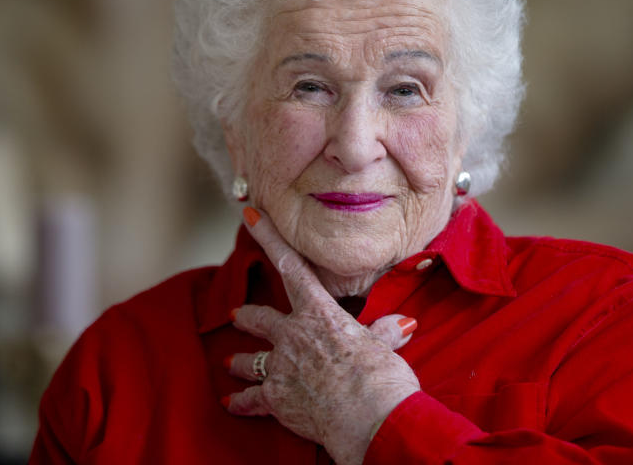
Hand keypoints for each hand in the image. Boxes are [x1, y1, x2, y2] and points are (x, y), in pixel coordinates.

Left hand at [224, 207, 421, 464]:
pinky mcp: (275, 399)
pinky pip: (251, 399)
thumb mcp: (385, 347)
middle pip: (260, 317)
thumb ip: (384, 333)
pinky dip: (241, 402)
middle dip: (246, 315)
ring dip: (239, 361)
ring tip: (229, 363)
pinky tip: (231, 403)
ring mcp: (280, 367)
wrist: (368, 418)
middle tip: (236, 314)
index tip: (249, 214)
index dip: (269, 237)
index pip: (292, 266)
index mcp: (320, 314)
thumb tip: (403, 323)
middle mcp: (293, 335)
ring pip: (250, 359)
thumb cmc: (382, 377)